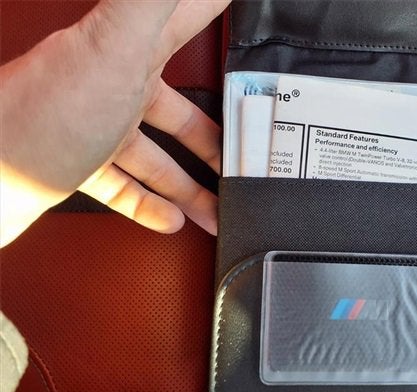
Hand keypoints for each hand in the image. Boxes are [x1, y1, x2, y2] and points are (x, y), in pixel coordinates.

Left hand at [0, 0, 229, 246]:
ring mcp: (100, 126)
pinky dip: (150, 204)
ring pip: (159, 156)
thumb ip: (153, 3)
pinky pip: (126, 187)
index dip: (215, 9)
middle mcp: (118, 83)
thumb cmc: (45, 114)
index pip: (188, 16)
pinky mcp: (82, 164)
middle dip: (218, 133)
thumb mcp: (115, 48)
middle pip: (184, 109)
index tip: (238, 10)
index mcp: (132, 50)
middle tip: (244, 148)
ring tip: (219, 202)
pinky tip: (170, 218)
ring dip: (192, 183)